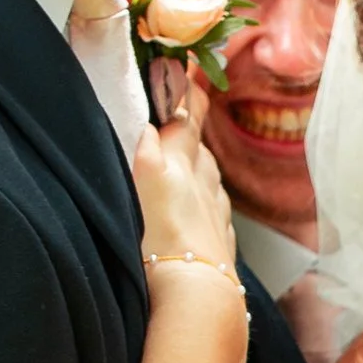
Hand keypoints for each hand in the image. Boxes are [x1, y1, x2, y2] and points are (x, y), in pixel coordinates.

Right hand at [132, 88, 239, 281]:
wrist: (195, 295)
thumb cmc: (158, 242)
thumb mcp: (141, 182)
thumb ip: (144, 147)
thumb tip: (149, 123)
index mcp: (178, 163)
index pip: (184, 117)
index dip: (185, 92)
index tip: (185, 68)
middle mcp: (203, 182)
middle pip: (199, 143)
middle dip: (193, 121)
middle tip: (188, 102)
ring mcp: (215, 212)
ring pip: (210, 175)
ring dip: (200, 161)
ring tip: (188, 155)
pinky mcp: (221, 242)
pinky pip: (216, 209)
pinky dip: (208, 199)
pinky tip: (202, 206)